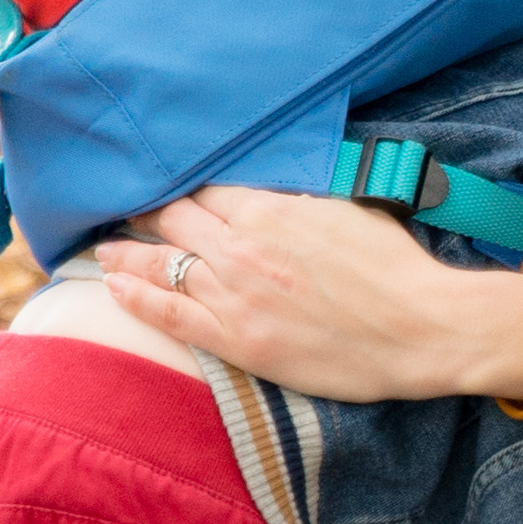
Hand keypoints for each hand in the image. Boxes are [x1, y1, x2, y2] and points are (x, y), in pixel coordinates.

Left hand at [92, 188, 522, 403]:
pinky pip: (170, 313)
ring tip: (104, 250)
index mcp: (270, 209)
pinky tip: (115, 288)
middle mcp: (241, 246)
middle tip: (119, 211)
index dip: (179, 185)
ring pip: (162, 264)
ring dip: (126, 254)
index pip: (205, 187)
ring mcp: (234, 294)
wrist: (418, 327)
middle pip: (174, 220)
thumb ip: (299, 199)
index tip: (159, 184)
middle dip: (144, 213)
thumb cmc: (395, 268)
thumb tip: (270, 189)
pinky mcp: (237, 339)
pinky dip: (137, 297)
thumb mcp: (348, 210)